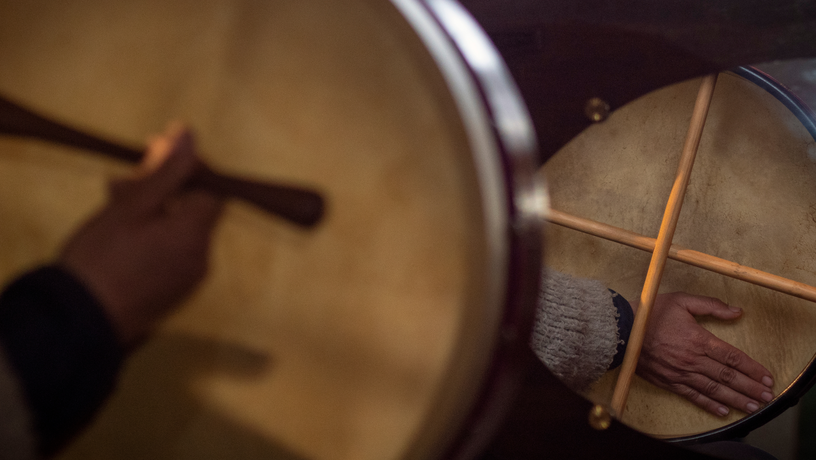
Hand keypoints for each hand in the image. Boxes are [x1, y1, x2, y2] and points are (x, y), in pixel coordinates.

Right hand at [59, 123, 222, 346]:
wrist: (80, 321)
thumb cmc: (102, 258)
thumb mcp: (131, 206)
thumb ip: (166, 170)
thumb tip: (190, 135)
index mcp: (196, 233)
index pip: (212, 188)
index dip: (189, 168)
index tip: (155, 154)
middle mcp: (202, 257)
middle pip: (196, 209)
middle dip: (165, 188)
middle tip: (124, 180)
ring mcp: (189, 278)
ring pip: (181, 230)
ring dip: (156, 211)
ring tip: (115, 201)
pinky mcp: (173, 292)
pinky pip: (173, 253)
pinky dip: (155, 236)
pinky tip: (123, 233)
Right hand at [634, 292, 773, 416]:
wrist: (620, 330)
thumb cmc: (649, 313)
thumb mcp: (681, 300)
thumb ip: (710, 305)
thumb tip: (737, 311)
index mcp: (698, 339)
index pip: (732, 357)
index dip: (752, 368)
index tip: (767, 377)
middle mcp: (692, 359)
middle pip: (727, 377)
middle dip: (750, 388)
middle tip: (768, 397)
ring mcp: (680, 373)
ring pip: (714, 390)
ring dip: (736, 400)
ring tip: (753, 407)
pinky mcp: (668, 381)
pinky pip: (692, 396)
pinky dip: (709, 405)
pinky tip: (722, 411)